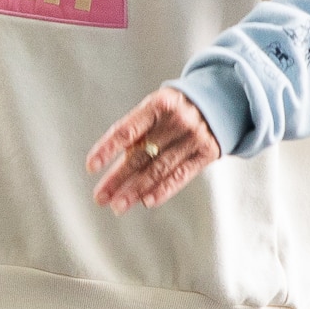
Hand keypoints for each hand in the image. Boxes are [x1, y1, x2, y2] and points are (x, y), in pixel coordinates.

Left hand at [87, 87, 221, 211]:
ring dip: (136, 190)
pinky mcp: (207, 152)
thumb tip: (115, 170)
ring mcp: (194, 137)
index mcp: (159, 104)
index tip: (91, 166)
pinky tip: (146, 201)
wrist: (218, 103)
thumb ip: (138, 133)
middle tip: (100, 196)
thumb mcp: (156, 109)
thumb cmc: (174, 110)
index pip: (127, 130)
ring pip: (159, 168)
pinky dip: (163, 189)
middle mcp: (177, 119)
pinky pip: (181, 175)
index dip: (107, 149)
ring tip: (118, 205)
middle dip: (118, 178)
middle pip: (141, 154)